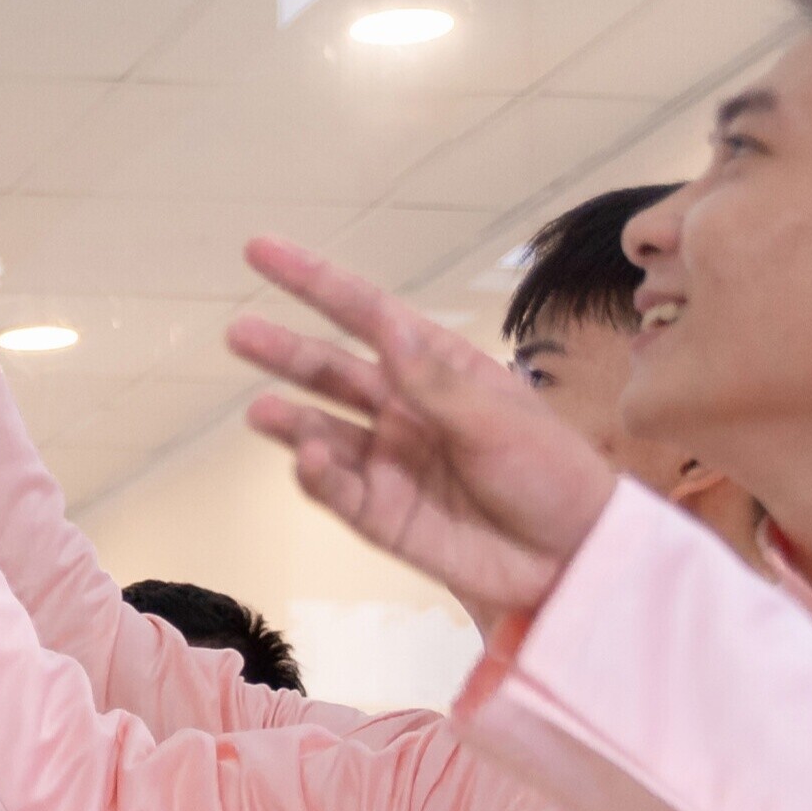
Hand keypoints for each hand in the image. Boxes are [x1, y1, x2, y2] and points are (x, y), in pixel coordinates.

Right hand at [228, 237, 616, 631]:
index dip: (313, 283)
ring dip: (290, 421)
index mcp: (437, 369)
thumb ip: (434, 380)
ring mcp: (387, 462)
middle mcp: (402, 409)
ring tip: (259, 412)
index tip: (261, 252)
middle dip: (283, 351)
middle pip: (328, 372)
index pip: (366, 315)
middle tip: (237, 333)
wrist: (574, 558)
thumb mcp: (500, 418)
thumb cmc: (551, 474)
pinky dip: (318, 476)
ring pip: (322, 431)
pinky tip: (309, 460)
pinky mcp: (380, 515)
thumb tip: (386, 325)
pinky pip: (337, 490)